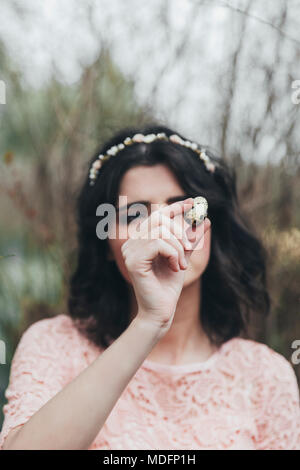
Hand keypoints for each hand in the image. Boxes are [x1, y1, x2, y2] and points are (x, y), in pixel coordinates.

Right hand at [121, 198, 210, 332]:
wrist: (161, 311)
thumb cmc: (169, 286)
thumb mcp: (183, 256)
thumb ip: (191, 239)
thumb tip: (206, 220)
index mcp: (140, 240)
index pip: (157, 215)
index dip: (175, 207)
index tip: (193, 202)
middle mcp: (131, 242)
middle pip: (159, 219)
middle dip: (179, 232)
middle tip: (188, 248)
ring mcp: (129, 251)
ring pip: (161, 232)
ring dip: (178, 248)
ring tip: (181, 264)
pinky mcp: (133, 261)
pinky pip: (159, 244)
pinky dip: (172, 253)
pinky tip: (175, 267)